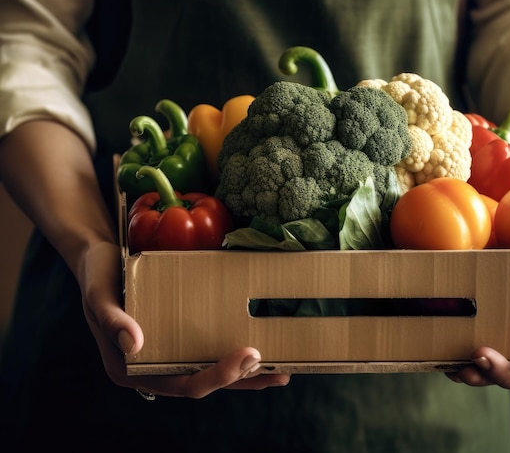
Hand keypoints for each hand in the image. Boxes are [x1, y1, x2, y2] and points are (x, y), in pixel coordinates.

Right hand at [79, 240, 289, 397]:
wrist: (99, 257)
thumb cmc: (97, 276)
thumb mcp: (99, 295)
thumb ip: (112, 320)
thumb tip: (135, 343)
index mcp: (131, 369)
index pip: (180, 383)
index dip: (217, 376)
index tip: (247, 356)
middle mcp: (152, 366)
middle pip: (202, 381)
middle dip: (241, 379)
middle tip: (278, 369)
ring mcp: (166, 351)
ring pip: (209, 369)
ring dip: (245, 374)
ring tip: (282, 369)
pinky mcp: (177, 334)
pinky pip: (207, 348)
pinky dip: (232, 350)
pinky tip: (259, 346)